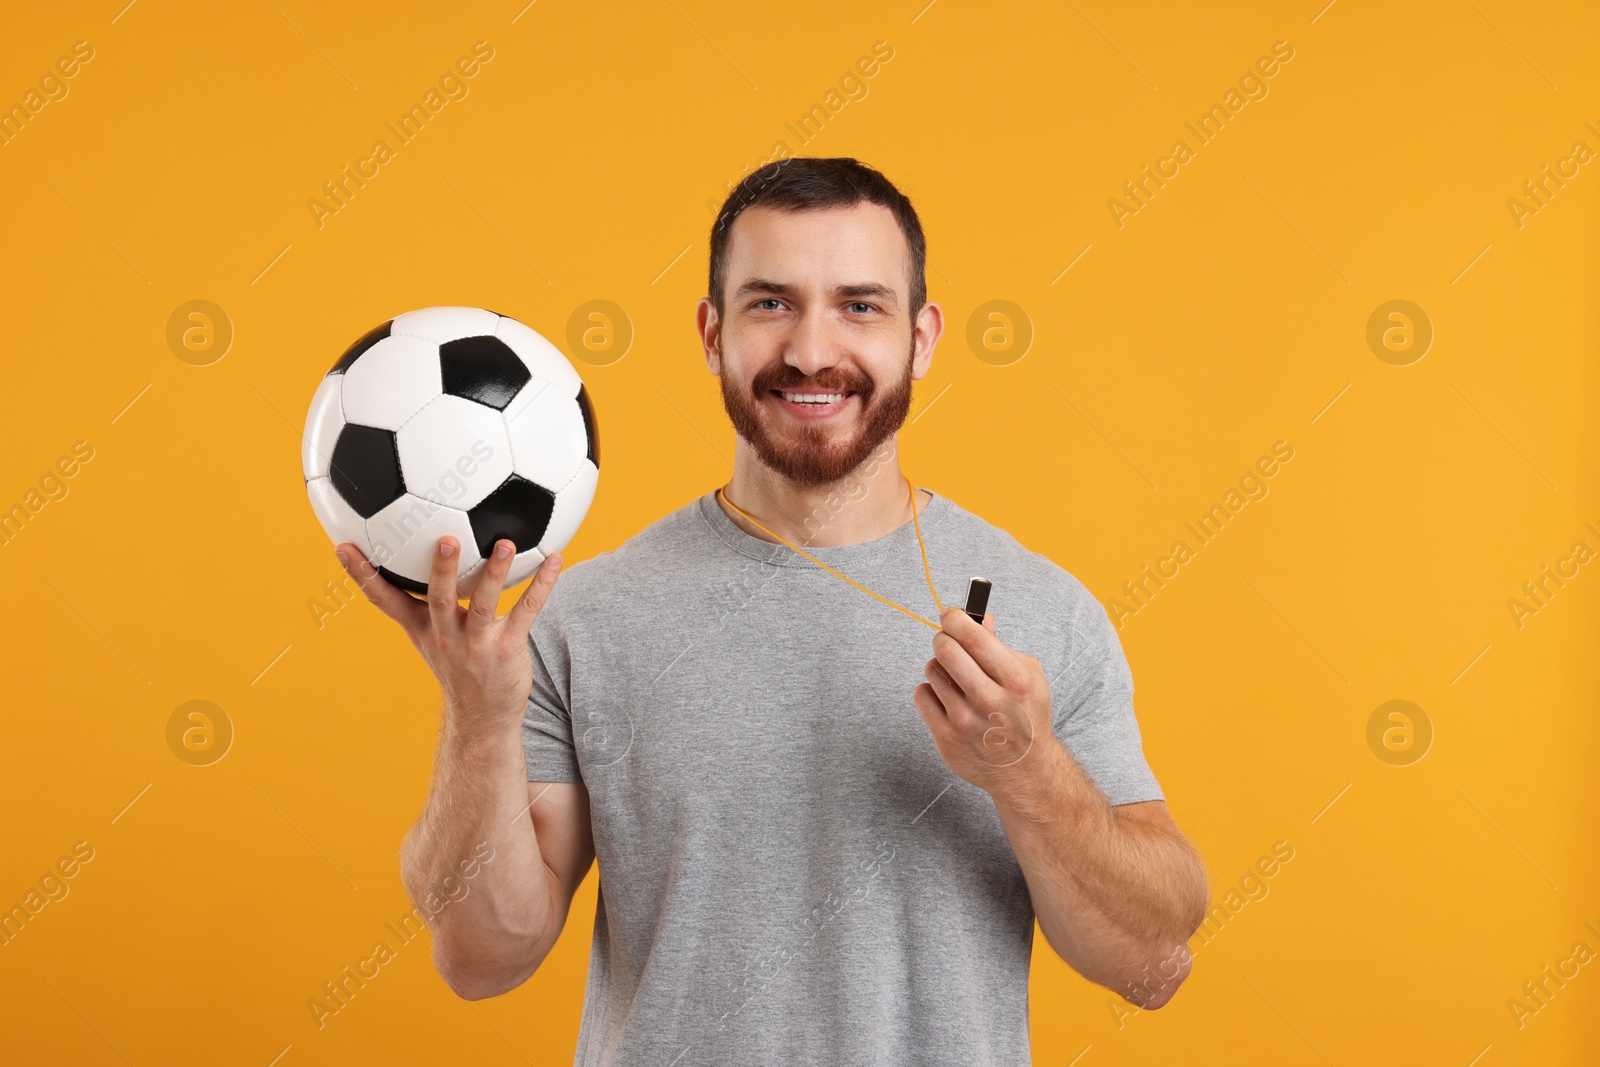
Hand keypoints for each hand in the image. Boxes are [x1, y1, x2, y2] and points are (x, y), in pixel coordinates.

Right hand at [335, 536, 562, 734]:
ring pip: (483, 604)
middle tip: (444, 539)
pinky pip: (526, 611)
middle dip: (440, 570)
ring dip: (494, 573)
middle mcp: (445, 635)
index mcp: (421, 627)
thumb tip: (415, 554)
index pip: (385, 599)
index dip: (363, 575)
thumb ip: (417, 600)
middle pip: (437, 598)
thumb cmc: (457, 666)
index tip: (343, 547)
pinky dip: (542, 584)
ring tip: (505, 544)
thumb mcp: (427, 636)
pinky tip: (556, 559)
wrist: (482, 718)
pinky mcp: (506, 649)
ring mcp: (476, 644)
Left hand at [913, 606, 1055, 794]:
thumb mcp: (1029, 676)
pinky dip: (931, 690)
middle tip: (948, 641)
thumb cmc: (1027, 715)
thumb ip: (1001, 645)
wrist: (1024, 770)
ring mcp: (965, 721)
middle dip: (944, 638)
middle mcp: (990, 700)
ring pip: (932, 670)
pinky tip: (948, 698)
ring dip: (940, 667)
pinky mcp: (945, 738)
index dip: (956, 618)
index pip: (973, 636)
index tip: (951, 614)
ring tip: (956, 678)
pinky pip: (921, 694)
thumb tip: (978, 617)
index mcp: (1016, 681)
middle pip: (946, 649)